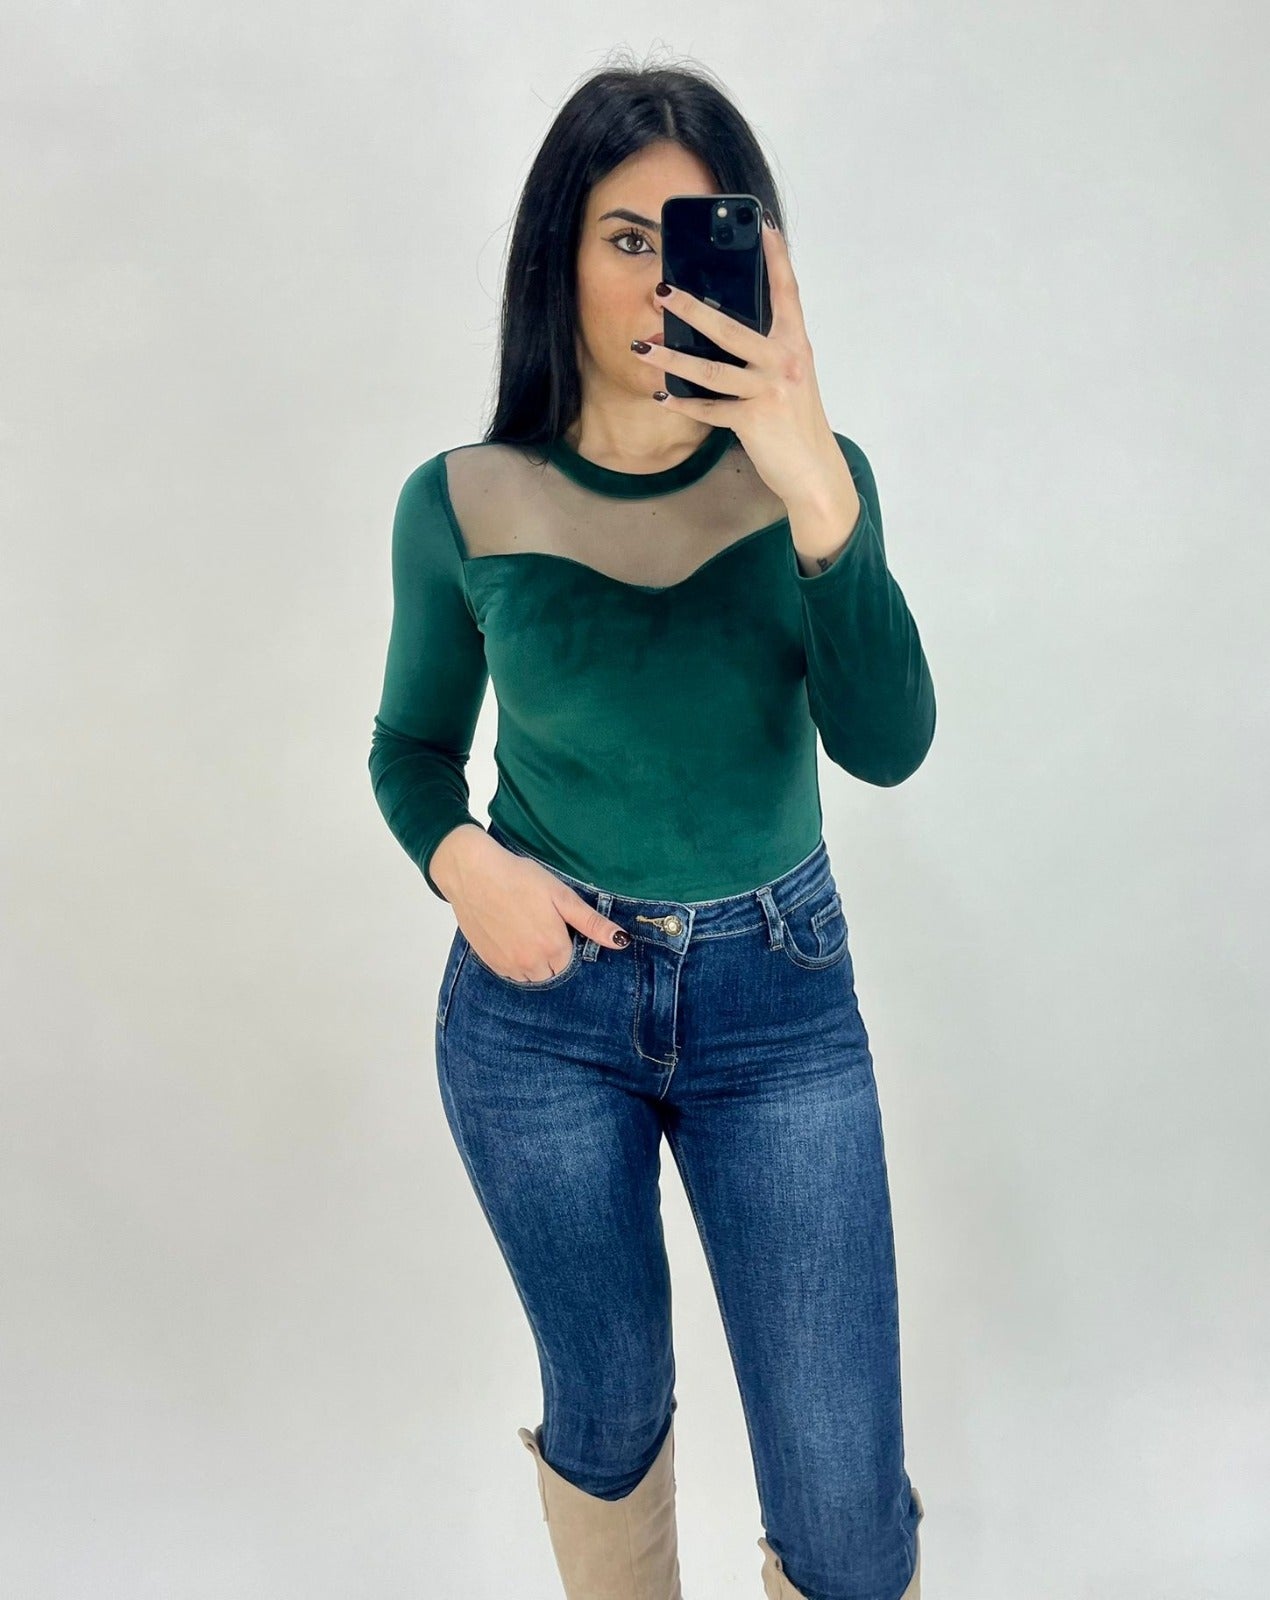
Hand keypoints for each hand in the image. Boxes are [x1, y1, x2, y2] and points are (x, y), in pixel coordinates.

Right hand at [442, 833, 630, 982]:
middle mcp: (531, 963)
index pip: (570, 960)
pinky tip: (508, 934)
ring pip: (531, 975)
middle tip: (538, 923)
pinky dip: (513, 960)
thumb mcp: (562, 896)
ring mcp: (508, 965)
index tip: (554, 921)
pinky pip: (510, 972)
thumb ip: (592, 923)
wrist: (473, 873)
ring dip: (532, 960)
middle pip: (551, 971)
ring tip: (523, 927)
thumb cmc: (520, 878)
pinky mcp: (489, 962)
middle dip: (550, 954)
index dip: (564, 940)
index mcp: (554, 948)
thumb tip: (622, 941)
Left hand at [630, 212, 853, 516]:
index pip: (787, 292)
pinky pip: (709, 409)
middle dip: (692, 309)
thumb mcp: (790, 377)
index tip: (762, 225)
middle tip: (662, 291)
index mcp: (795, 344)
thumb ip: (767, 350)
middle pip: (731, 328)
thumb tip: (722, 327)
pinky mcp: (754, 420)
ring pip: (710, 370)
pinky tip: (660, 395)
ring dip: (671, 360)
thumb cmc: (797, 421)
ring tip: (641, 347)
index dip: (776, 257)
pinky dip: (682, 403)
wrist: (814, 471)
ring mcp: (768, 390)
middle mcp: (784, 361)